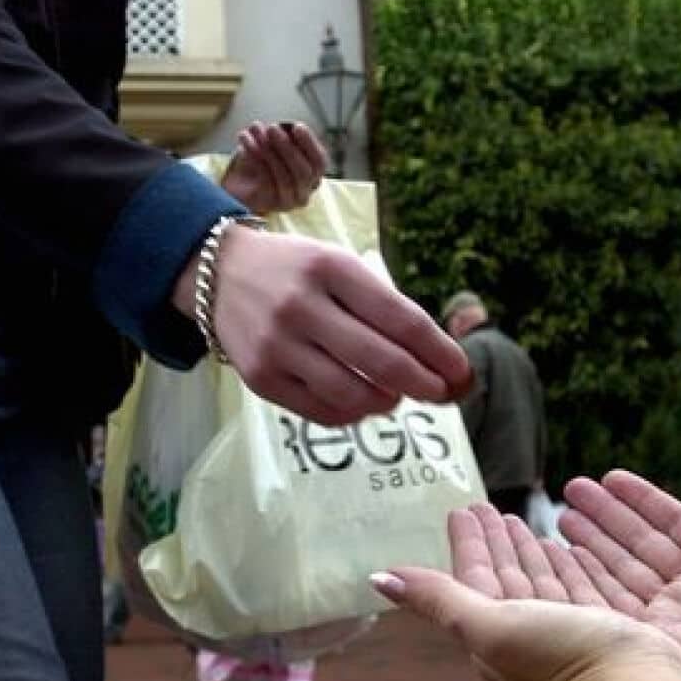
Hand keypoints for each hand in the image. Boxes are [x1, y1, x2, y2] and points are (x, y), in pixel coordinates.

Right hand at [173, 227, 470, 425]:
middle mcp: (302, 306)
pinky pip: (321, 412)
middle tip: (442, 393)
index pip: (401, 319)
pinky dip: (353, 413)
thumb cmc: (297, 271)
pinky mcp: (260, 378)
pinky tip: (362, 401)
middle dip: (425, 384)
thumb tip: (440, 363)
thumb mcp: (339, 267)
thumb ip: (384, 307)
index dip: (439, 352)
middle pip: (382, 361)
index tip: (461, 372)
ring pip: (353, 395)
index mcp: (331, 268)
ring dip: (388, 401)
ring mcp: (277, 345)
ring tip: (395, 394)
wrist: (219, 275)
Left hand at [220, 121, 327, 213]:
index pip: (319, 162)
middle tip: (272, 128)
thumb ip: (281, 137)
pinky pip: (267, 184)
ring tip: (256, 134)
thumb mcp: (275, 146)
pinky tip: (245, 146)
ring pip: (285, 179)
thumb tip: (275, 127)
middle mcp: (305, 191)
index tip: (296, 127)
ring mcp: (289, 201)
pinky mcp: (272, 205)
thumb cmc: (264, 160)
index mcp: (314, 175)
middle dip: (287, 148)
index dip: (310, 144)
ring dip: (270, 153)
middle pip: (303, 172)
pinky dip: (256, 162)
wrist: (241, 186)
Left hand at [374, 506, 680, 680]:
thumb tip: (378, 579)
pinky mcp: (600, 630)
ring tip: (518, 518)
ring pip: (537, 581)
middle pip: (503, 576)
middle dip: (493, 541)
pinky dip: (564, 565)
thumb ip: (438, 599)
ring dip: (526, 549)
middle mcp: (525, 635)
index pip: (473, 577)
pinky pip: (576, 588)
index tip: (462, 508)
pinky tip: (562, 548)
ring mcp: (564, 633)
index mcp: (492, 634)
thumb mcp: (491, 624)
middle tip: (485, 505)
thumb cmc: (566, 658)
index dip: (468, 543)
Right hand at [560, 471, 680, 680]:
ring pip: (621, 569)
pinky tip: (567, 552)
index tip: (609, 477)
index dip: (639, 499)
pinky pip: (615, 601)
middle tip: (570, 491)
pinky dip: (589, 577)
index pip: (670, 522)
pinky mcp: (659, 637)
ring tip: (560, 514)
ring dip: (589, 541)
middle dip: (603, 517)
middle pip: (638, 543)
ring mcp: (675, 613)